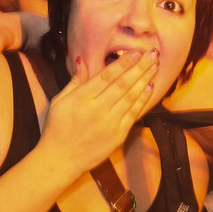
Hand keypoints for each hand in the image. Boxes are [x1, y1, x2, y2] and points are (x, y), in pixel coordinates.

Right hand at [37, 49, 159, 177]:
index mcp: (81, 98)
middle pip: (123, 84)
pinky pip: (133, 114)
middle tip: (153, 53)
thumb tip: (83, 60)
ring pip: (131, 97)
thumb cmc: (57, 128)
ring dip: (144, 80)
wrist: (61, 159)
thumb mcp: (59, 101)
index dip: (123, 63)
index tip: (135, 51)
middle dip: (139, 67)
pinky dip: (142, 100)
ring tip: (155, 66)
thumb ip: (75, 81)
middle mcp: (97, 109)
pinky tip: (150, 87)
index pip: (106, 76)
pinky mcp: (118, 135)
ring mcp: (110, 123)